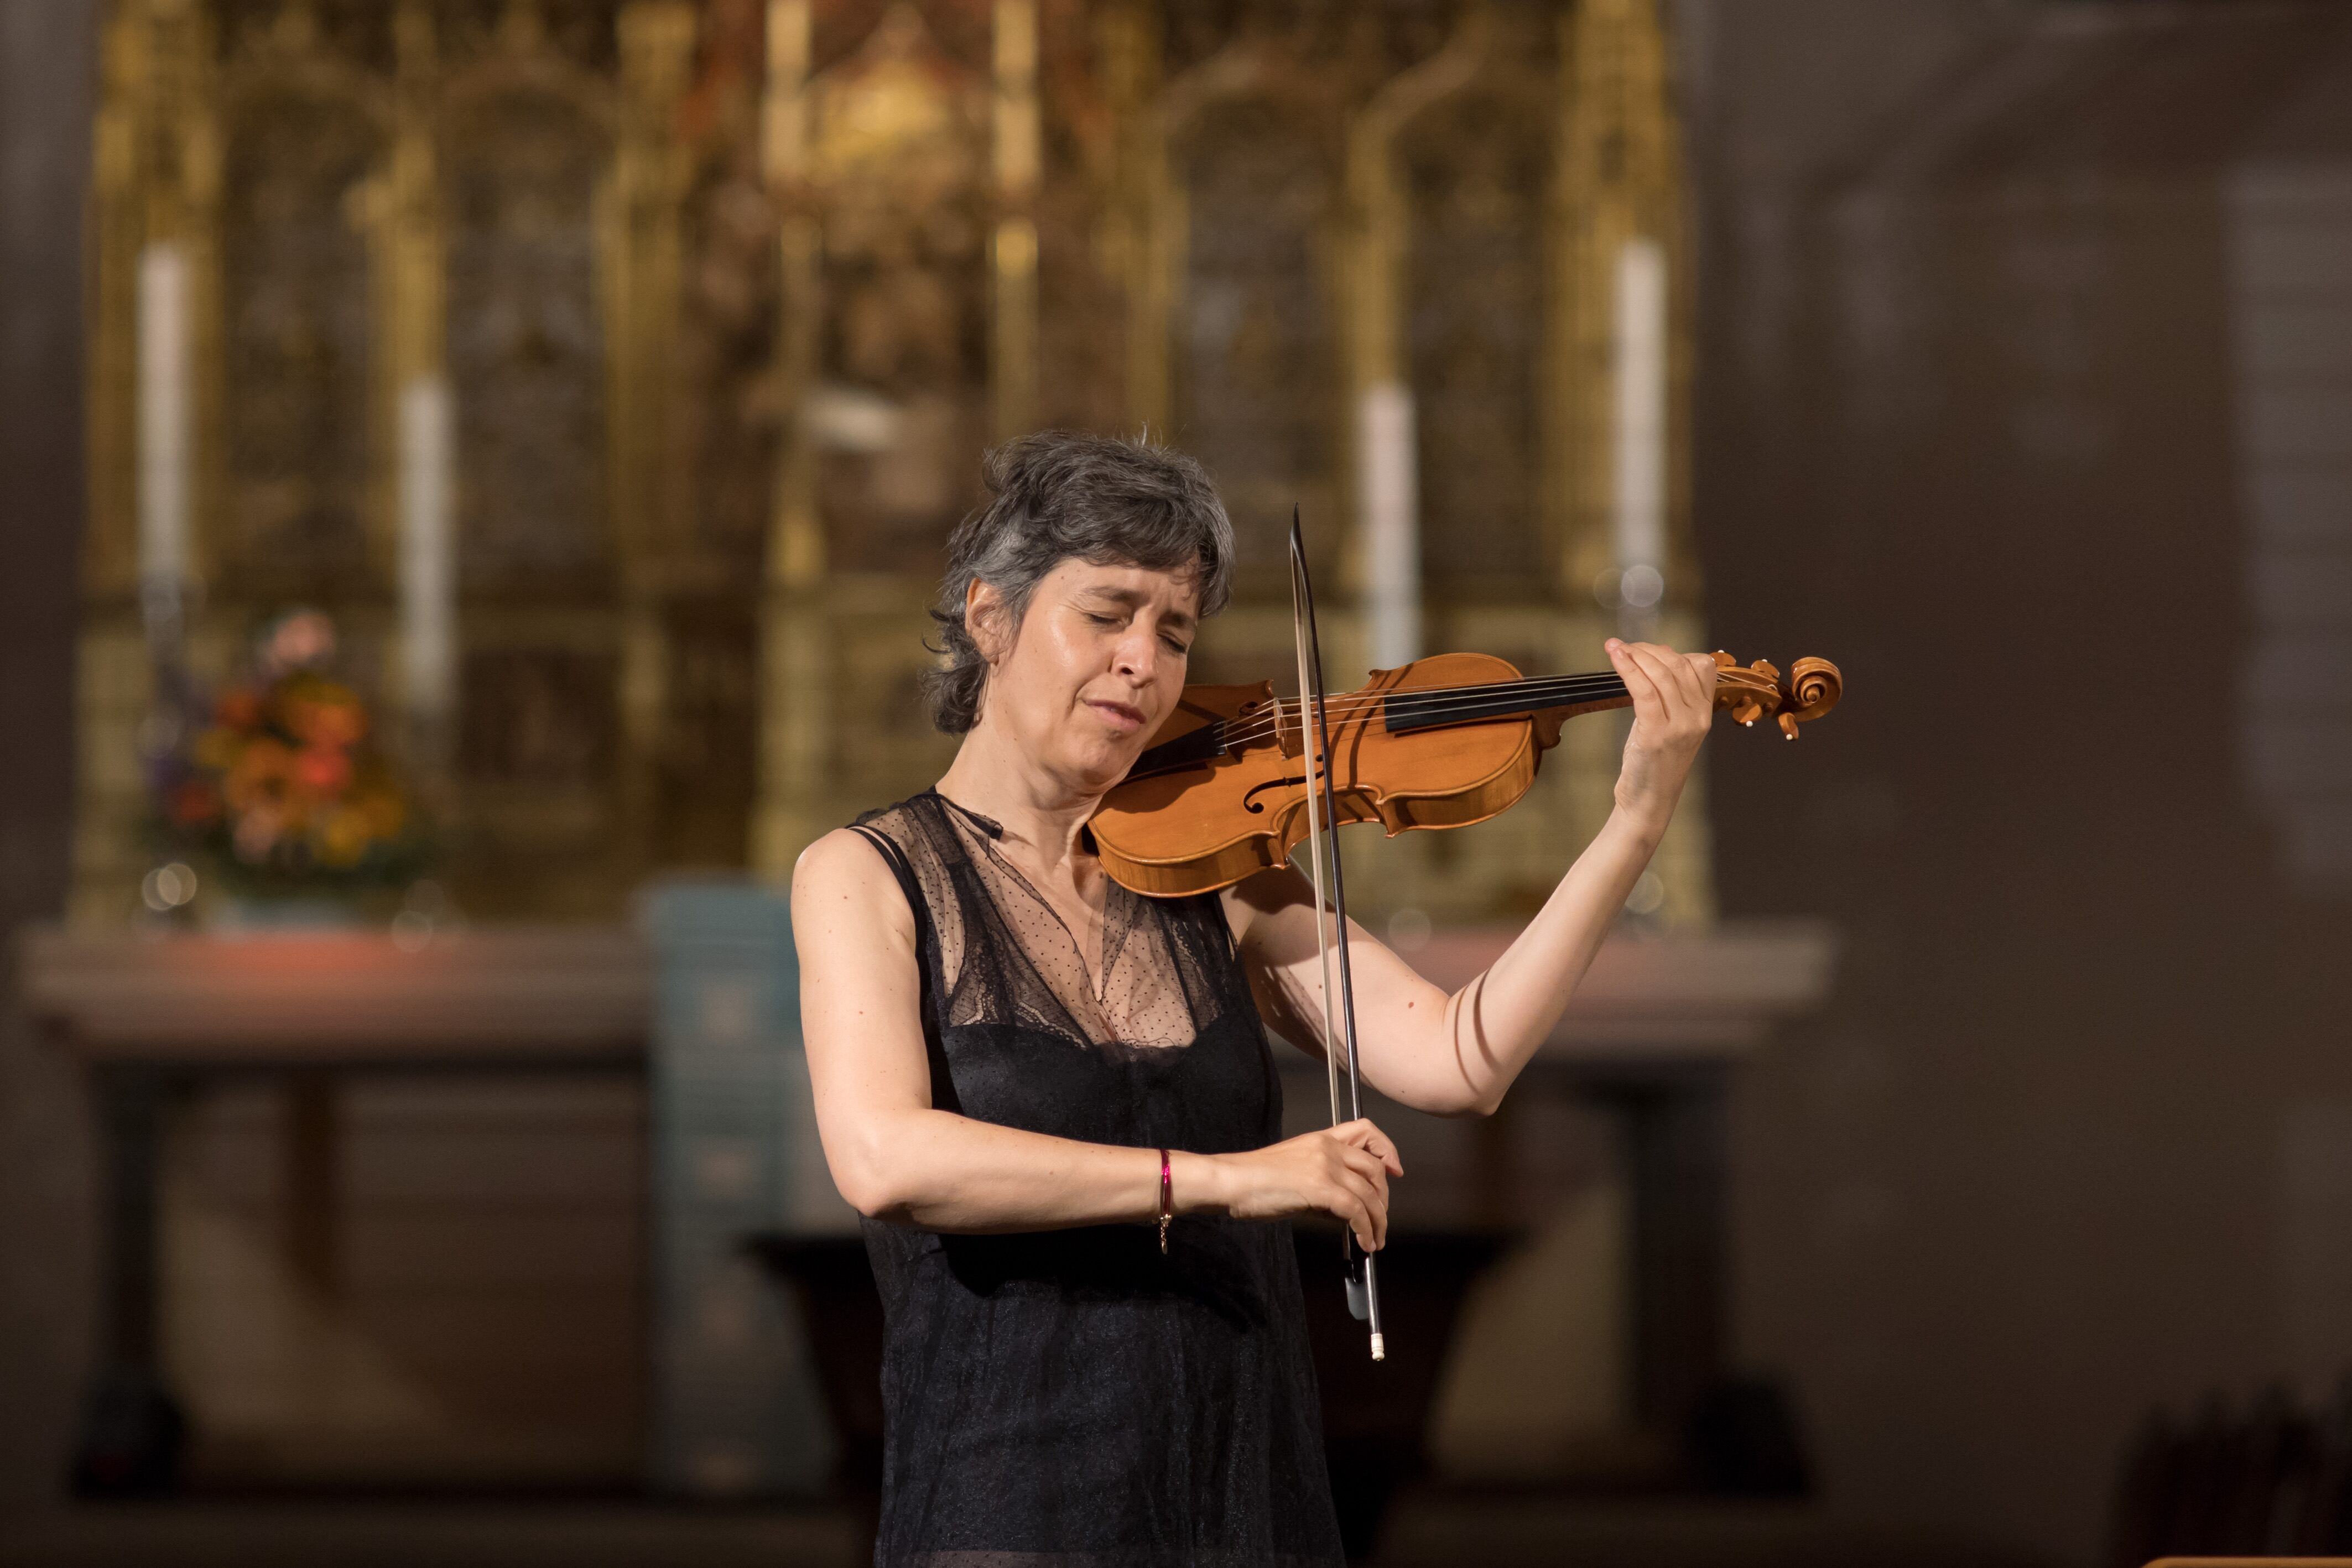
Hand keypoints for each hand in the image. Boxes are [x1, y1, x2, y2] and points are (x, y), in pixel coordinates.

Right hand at [1200, 1120, 1402, 1252]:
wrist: (1232, 1181)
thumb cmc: (1254, 1180)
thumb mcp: (1295, 1169)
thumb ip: (1323, 1180)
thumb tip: (1346, 1209)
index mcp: (1321, 1138)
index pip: (1366, 1131)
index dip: (1387, 1149)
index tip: (1395, 1170)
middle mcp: (1327, 1147)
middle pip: (1375, 1168)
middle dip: (1384, 1198)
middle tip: (1380, 1219)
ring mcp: (1325, 1166)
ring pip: (1370, 1193)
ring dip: (1378, 1221)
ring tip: (1375, 1240)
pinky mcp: (1320, 1188)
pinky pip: (1356, 1211)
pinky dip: (1365, 1229)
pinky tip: (1362, 1242)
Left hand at [1606, 638, 1718, 830]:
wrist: (1648, 801)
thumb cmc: (1653, 761)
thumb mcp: (1668, 723)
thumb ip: (1667, 692)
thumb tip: (1658, 652)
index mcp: (1704, 712)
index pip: (1702, 666)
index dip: (1672, 651)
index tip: (1645, 650)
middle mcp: (1698, 717)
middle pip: (1679, 666)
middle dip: (1649, 650)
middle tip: (1624, 646)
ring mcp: (1680, 727)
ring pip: (1661, 676)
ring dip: (1635, 655)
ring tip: (1615, 648)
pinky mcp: (1656, 736)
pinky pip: (1645, 692)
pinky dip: (1629, 670)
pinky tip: (1616, 658)